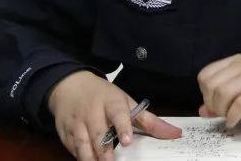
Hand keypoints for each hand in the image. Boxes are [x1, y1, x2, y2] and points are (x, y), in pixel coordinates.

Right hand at [47, 70, 180, 160]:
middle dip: (104, 151)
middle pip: (98, 134)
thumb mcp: (127, 103)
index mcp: (112, 102)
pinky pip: (72, 148)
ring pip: (82, 144)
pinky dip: (79, 157)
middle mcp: (93, 113)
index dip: (123, 127)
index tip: (127, 141)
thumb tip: (175, 134)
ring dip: (90, 157)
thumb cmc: (104, 96)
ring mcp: (77, 123)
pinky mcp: (65, 133)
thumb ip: (150, 121)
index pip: (118, 114)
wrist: (70, 86)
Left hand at [197, 54, 240, 127]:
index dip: (205, 93)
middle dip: (212, 104)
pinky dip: (232, 117)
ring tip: (230, 116)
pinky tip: (235, 121)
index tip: (215, 103)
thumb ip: (222, 96)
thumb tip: (202, 110)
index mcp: (237, 61)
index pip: (206, 74)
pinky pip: (238, 105)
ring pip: (222, 94)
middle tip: (222, 112)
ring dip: (222, 111)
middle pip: (212, 86)